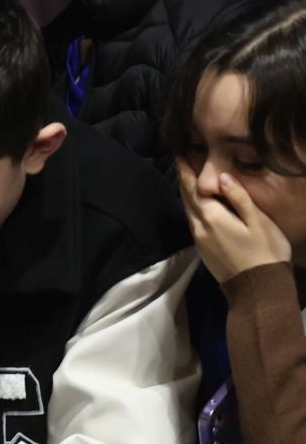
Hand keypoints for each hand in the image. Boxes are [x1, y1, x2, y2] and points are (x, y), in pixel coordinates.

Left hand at [179, 162, 292, 283]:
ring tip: (187, 179)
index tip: (179, 155)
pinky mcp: (203, 250)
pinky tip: (197, 205)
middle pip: (187, 198)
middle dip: (184, 179)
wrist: (258, 288)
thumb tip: (222, 177)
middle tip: (181, 162)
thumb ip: (239, 198)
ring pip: (188, 211)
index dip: (186, 171)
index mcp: (212, 217)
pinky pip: (193, 223)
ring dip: (186, 194)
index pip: (194, 188)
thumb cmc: (265, 252)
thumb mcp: (257, 222)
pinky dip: (192, 208)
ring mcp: (199, 240)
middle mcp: (199, 227)